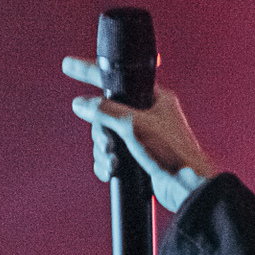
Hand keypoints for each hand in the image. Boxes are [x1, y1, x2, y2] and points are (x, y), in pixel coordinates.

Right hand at [63, 56, 220, 212]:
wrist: (186, 188)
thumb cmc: (171, 152)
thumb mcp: (134, 125)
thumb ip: (105, 111)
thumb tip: (80, 103)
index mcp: (154, 99)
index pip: (116, 79)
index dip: (90, 72)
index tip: (68, 65)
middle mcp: (148, 115)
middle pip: (104, 114)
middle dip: (101, 133)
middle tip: (109, 145)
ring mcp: (142, 137)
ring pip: (105, 137)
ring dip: (104, 151)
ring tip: (114, 161)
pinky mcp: (137, 157)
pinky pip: (110, 156)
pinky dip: (107, 164)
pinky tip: (111, 171)